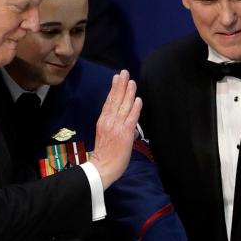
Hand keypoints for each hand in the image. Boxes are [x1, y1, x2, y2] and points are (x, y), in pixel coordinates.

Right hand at [89, 71, 141, 188]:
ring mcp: (117, 127)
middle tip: (124, 72)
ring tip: (131, 81)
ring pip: (123, 106)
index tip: (117, 78)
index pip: (109, 102)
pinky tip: (137, 99)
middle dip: (121, 85)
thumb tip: (125, 120)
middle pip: (115, 100)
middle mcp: (109, 121)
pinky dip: (135, 108)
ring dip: (128, 93)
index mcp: (103, 121)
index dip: (114, 89)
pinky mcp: (125, 134)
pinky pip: (131, 118)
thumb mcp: (104, 135)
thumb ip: (113, 125)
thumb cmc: (104, 155)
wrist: (102, 168)